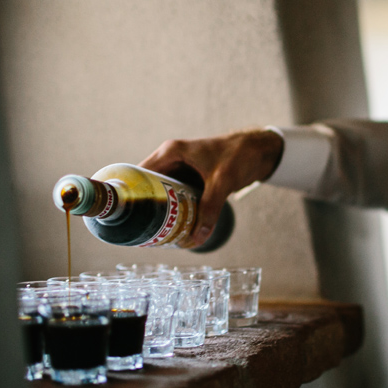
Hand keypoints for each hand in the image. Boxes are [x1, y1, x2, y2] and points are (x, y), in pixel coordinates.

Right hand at [139, 129, 283, 246]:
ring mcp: (181, 170)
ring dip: (162, 210)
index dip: (132, 192)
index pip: (140, 173)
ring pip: (163, 193)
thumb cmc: (239, 155)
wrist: (259, 151)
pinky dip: (176, 209)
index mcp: (171, 152)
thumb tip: (198, 237)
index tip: (128, 215)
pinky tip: (174, 226)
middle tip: (143, 230)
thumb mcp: (222, 182)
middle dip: (147, 207)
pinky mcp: (191, 179)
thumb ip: (210, 209)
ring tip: (155, 232)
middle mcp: (172, 159)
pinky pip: (177, 196)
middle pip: (149, 186)